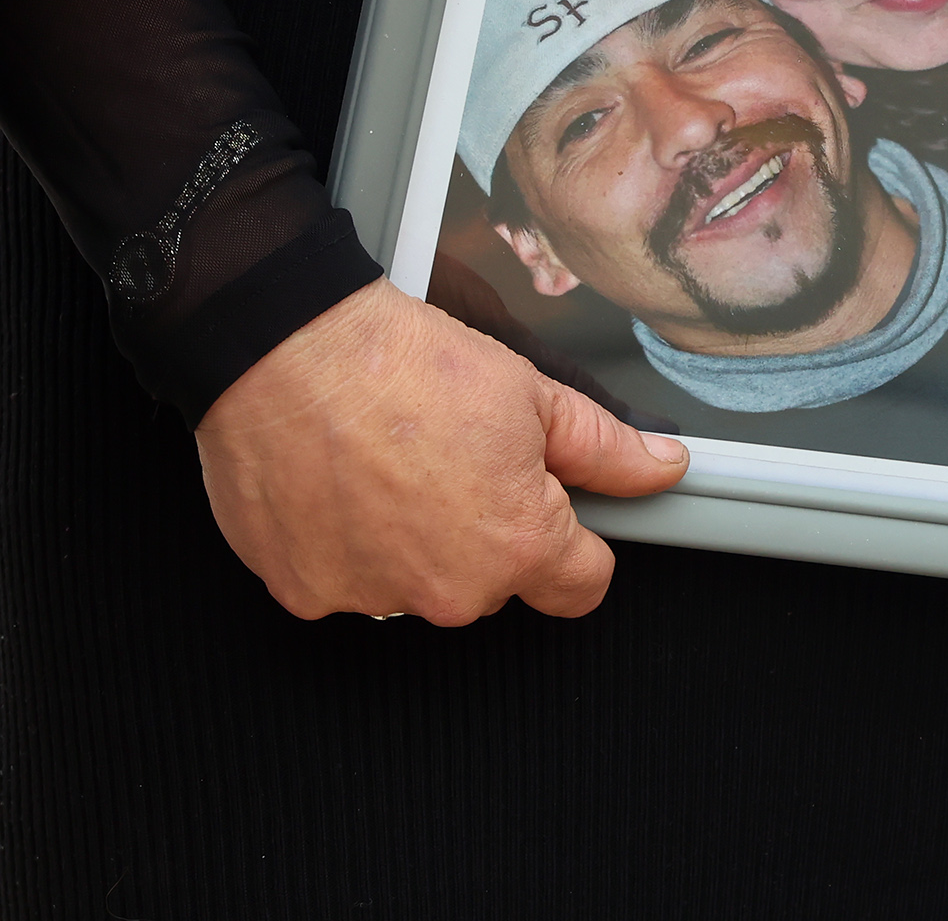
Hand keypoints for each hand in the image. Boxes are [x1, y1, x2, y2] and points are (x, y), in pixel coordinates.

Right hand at [194, 278, 687, 623]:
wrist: (288, 349)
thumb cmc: (402, 367)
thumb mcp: (532, 395)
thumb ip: (605, 449)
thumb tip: (659, 468)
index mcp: (516, 547)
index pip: (580, 586)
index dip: (577, 545)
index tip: (557, 514)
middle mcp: (446, 591)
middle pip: (493, 582)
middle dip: (486, 532)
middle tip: (455, 461)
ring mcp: (370, 597)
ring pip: (416, 581)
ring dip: (412, 540)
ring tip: (391, 463)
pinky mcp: (304, 591)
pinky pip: (345, 578)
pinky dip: (346, 542)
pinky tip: (342, 483)